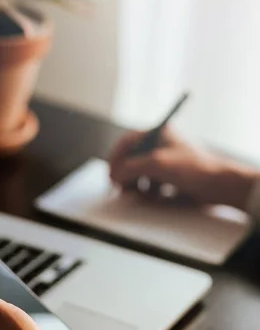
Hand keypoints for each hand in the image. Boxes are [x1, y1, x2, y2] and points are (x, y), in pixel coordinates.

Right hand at [109, 127, 257, 209]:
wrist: (219, 185)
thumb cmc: (193, 168)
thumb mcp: (156, 164)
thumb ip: (130, 168)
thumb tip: (115, 175)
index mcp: (158, 133)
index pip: (128, 141)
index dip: (116, 157)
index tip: (111, 173)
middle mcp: (160, 145)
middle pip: (132, 159)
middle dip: (126, 174)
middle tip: (122, 188)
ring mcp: (166, 161)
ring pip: (140, 173)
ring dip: (137, 185)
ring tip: (141, 193)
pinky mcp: (171, 177)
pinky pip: (151, 184)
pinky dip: (150, 192)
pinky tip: (157, 196)